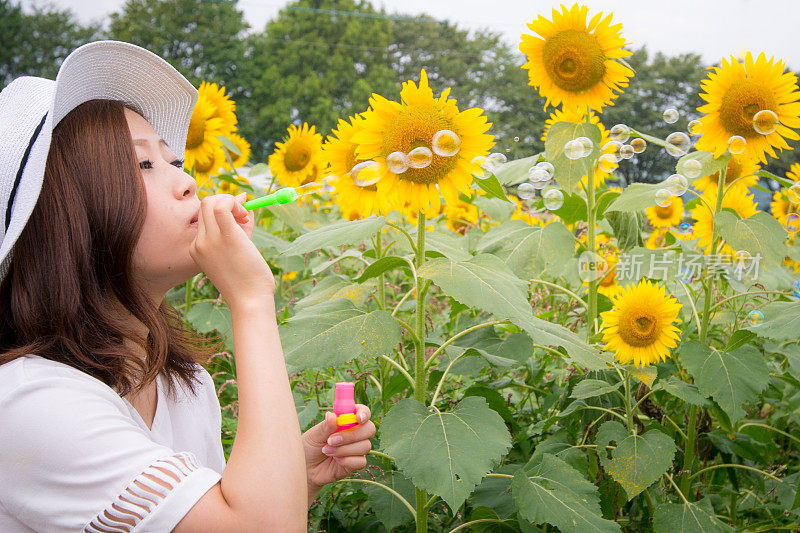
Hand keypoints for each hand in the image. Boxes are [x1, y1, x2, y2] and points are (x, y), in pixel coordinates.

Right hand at [189, 192, 274, 307]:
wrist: (249, 301)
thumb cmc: (248, 281)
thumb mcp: (239, 251)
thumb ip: (241, 227)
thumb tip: (245, 204)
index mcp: (197, 248)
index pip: (204, 216)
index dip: (223, 210)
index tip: (241, 216)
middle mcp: (199, 243)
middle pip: (205, 205)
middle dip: (226, 202)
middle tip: (244, 216)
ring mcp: (210, 240)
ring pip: (211, 202)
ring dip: (231, 201)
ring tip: (245, 218)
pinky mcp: (227, 238)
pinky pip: (223, 207)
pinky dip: (234, 202)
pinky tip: (245, 214)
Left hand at [301, 405, 375, 490]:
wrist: (306, 468)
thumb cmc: (310, 447)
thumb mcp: (314, 435)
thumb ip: (325, 426)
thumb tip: (332, 415)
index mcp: (347, 421)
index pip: (363, 412)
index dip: (364, 413)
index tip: (358, 418)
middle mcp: (355, 433)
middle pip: (370, 429)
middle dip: (352, 435)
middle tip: (331, 440)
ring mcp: (357, 449)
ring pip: (365, 446)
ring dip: (344, 449)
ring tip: (326, 451)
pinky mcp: (356, 463)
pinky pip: (361, 461)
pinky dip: (347, 460)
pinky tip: (335, 460)